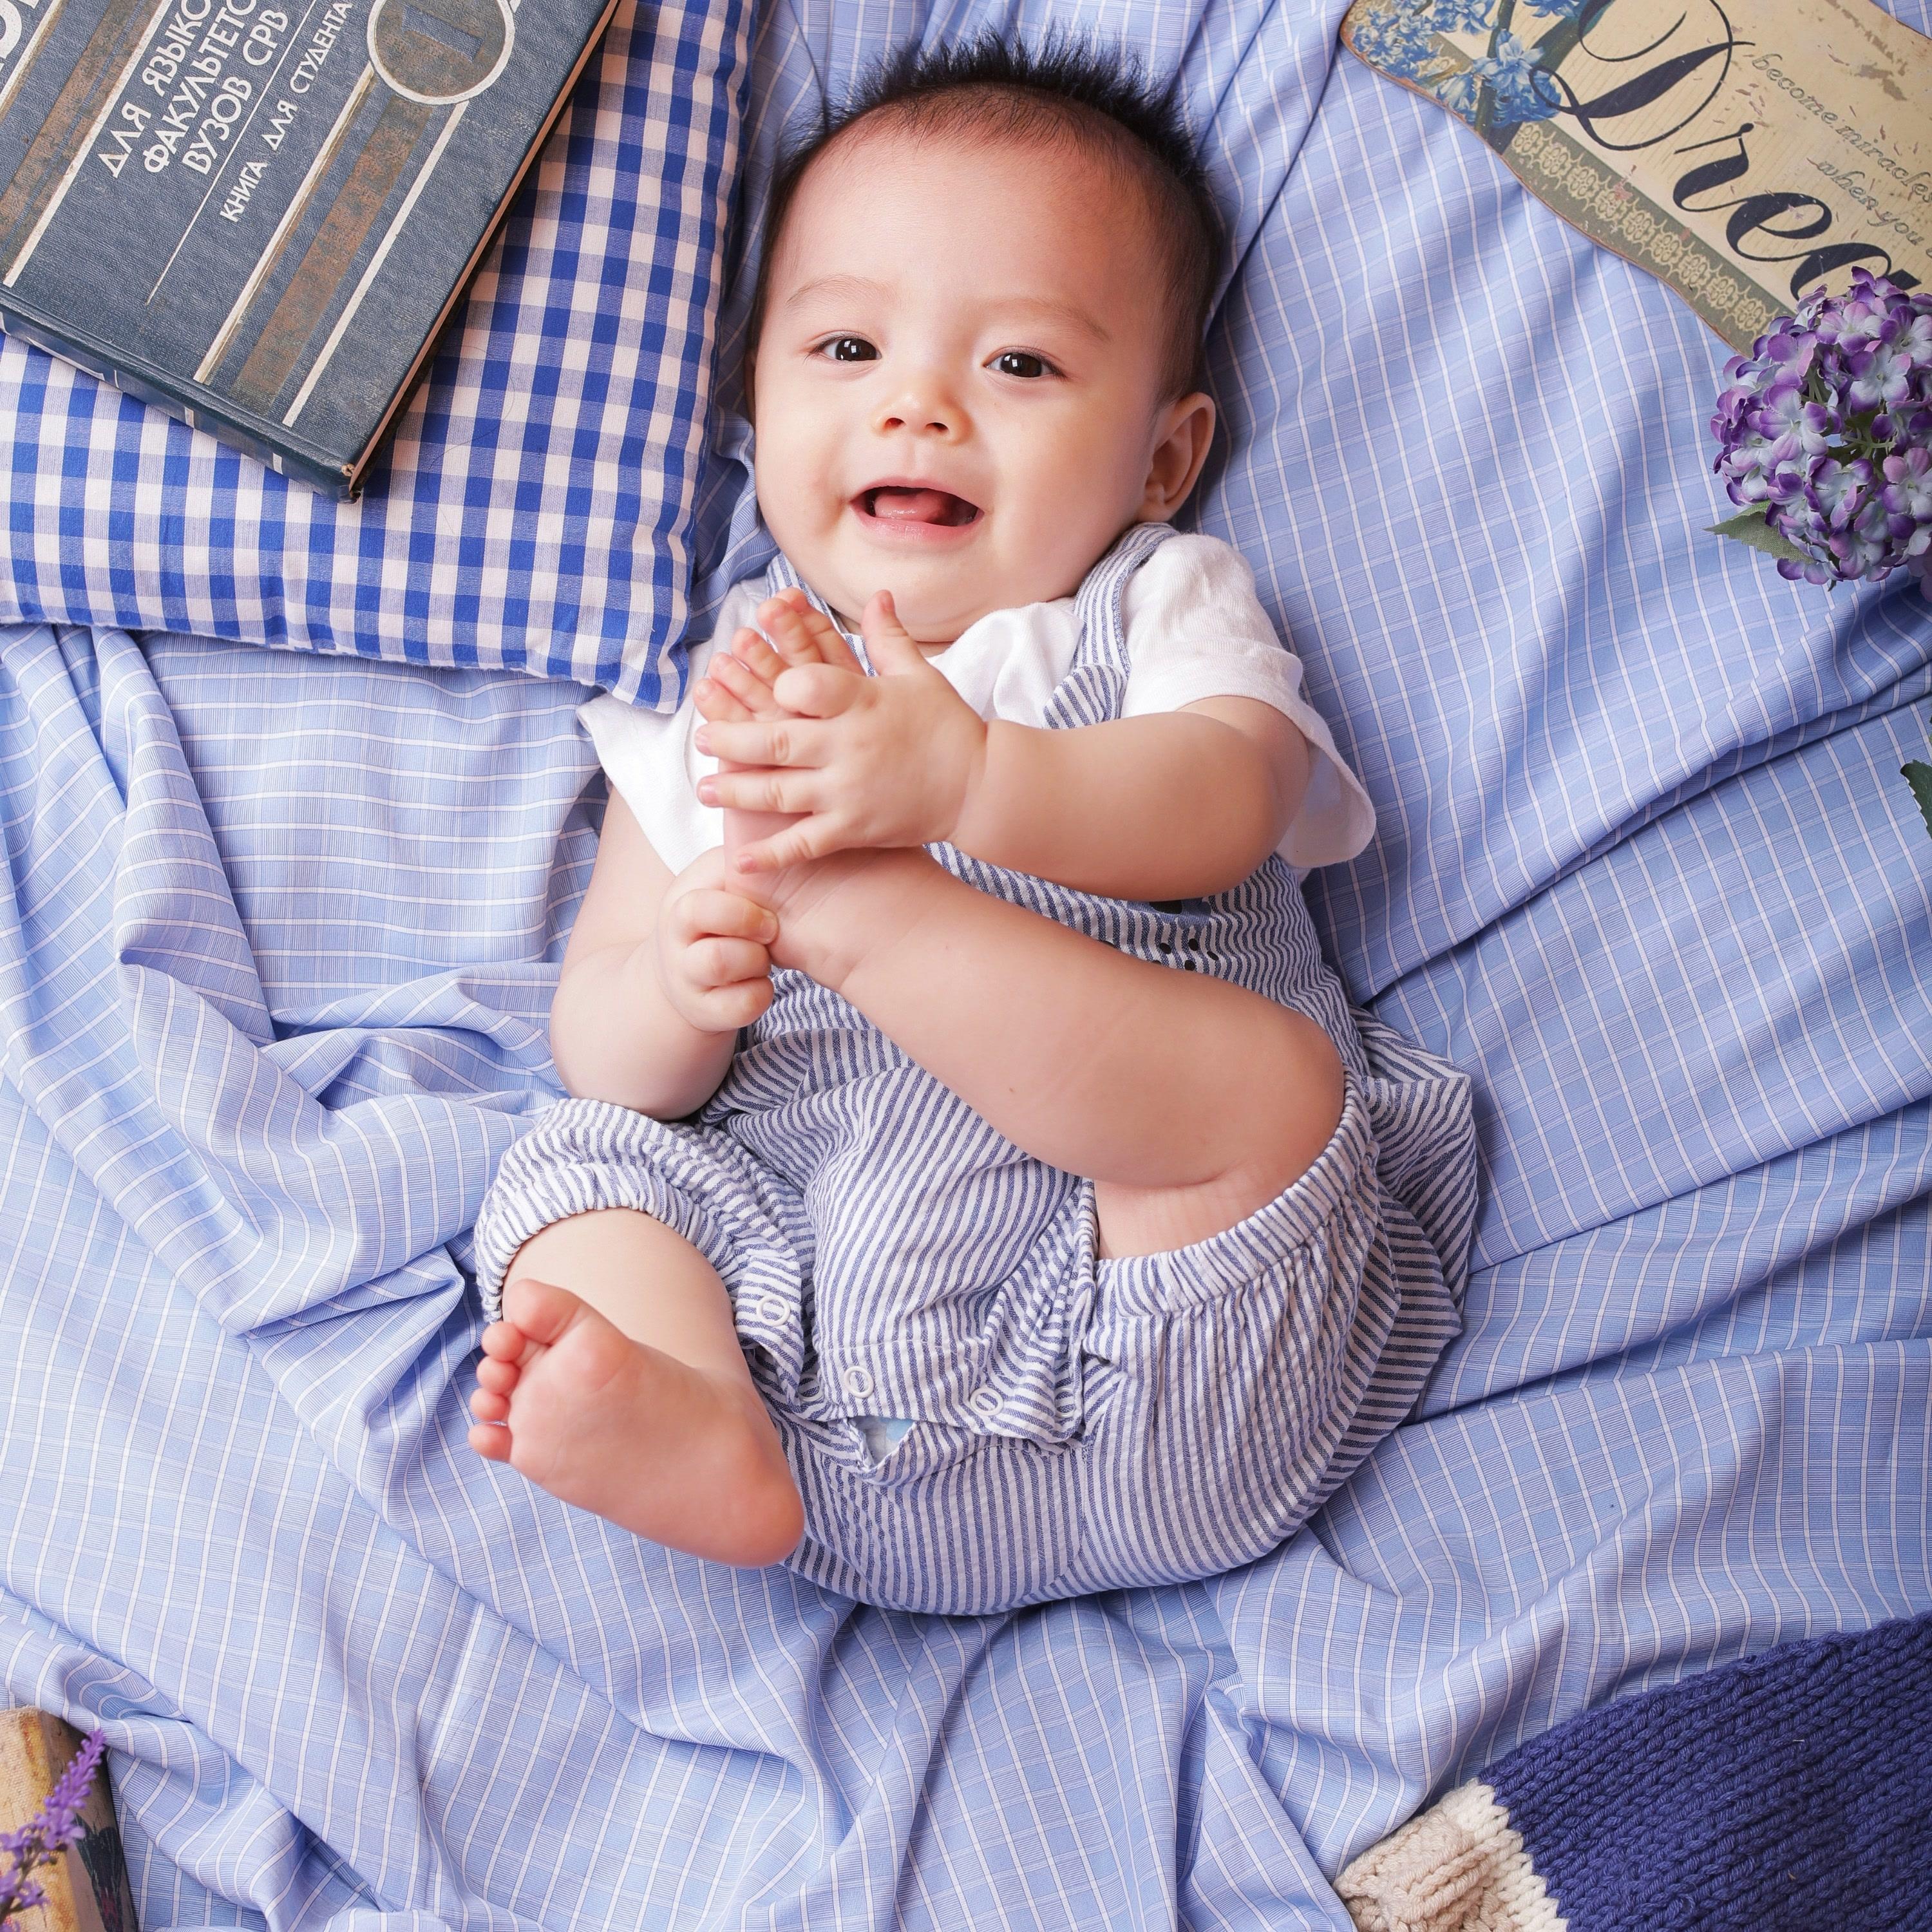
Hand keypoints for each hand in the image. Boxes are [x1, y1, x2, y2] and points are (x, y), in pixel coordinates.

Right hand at [651, 846, 780, 1033]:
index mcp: (681, 904)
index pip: (700, 907)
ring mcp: (689, 982)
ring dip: (758, 962)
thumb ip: (742, 851)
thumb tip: (767, 805)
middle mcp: (677, 946)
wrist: (682, 973)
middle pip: (716, 950)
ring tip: (764, 955)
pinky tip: (760, 980)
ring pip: (725, 973)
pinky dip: (762, 992)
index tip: (766, 908)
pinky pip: (744, 1006)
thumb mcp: (720, 877)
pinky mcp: (707, 1012)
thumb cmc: (716, 913)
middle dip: (753, 935)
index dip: (742, 910)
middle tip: (771, 929)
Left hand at [691, 586, 986, 873]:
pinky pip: (803, 843)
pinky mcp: (854, 828)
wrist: (980, 786)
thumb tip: (876, 595)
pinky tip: (740, 860)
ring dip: (736, 791)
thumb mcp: (919, 676)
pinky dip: (770, 854)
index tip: (760, 685)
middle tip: (700, 738)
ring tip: (706, 788)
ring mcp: (848, 792)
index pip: (805, 685)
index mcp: (862, 702)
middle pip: (774, 740)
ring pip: (778, 792)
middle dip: (730, 739)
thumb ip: (887, 638)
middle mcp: (849, 747)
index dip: (775, 683)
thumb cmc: (948, 726)